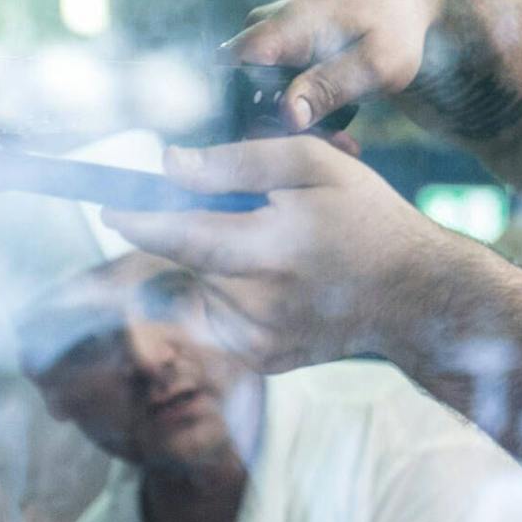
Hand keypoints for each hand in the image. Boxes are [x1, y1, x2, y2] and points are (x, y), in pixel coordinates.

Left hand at [105, 136, 453, 372]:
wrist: (413, 295)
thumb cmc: (366, 218)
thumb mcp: (315, 167)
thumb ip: (239, 163)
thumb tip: (170, 166)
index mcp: (275, 248)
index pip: (184, 236)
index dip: (141, 222)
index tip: (108, 208)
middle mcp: (262, 302)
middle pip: (192, 260)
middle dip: (201, 230)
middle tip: (251, 216)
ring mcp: (261, 338)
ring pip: (203, 287)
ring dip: (219, 262)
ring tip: (279, 250)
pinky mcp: (263, 358)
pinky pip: (220, 317)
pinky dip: (233, 293)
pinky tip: (279, 282)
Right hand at [224, 0, 452, 131]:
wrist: (408, 4)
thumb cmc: (396, 29)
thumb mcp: (374, 65)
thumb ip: (328, 87)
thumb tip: (287, 115)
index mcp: (284, 27)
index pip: (231, 73)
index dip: (246, 115)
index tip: (285, 143)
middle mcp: (265, 28)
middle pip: (241, 90)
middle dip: (277, 128)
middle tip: (329, 148)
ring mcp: (271, 38)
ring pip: (258, 94)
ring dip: (294, 125)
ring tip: (342, 142)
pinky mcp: (281, 50)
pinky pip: (274, 88)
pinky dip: (301, 112)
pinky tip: (337, 131)